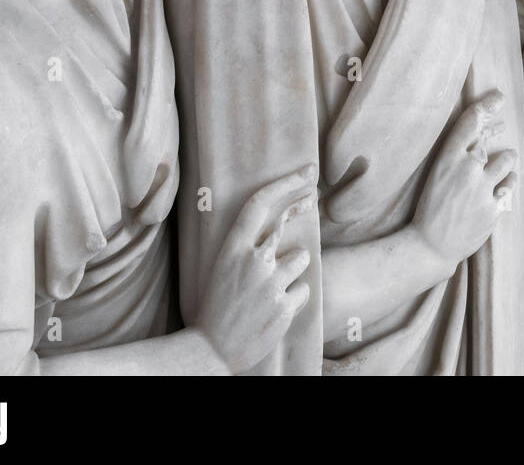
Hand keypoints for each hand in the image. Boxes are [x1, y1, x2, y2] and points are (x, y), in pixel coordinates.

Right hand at [197, 164, 316, 373]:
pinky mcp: (284, 306)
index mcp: (231, 249)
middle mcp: (252, 260)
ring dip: (293, 269)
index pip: (259, 203)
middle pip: (287, 224)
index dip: (285, 183)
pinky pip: (303, 290)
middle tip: (312, 196)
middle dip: (302, 207)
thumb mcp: (224, 268)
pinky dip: (293, 298)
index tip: (307, 171)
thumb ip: (249, 246)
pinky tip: (274, 310)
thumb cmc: (218, 307)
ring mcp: (269, 283)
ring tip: (272, 289)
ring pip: (301, 257)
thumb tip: (278, 227)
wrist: (210, 351)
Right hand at [413, 90, 516, 271]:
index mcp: (446, 159)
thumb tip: (480, 137)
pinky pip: (510, 186)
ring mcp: (480, 190)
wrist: (430, 245)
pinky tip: (501, 186)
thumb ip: (458, 156)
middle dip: (498, 133)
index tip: (499, 97)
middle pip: (491, 141)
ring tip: (505, 163)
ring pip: (507, 161)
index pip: (470, 123)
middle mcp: (465, 170)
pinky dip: (508, 184)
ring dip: (507, 161)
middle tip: (503, 129)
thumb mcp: (437, 175)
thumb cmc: (431, 208)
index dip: (486, 106)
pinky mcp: (493, 209)